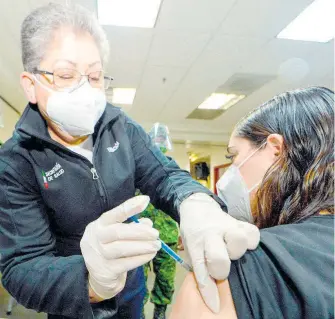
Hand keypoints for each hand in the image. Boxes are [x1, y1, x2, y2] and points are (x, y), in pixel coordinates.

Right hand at [80, 196, 160, 299]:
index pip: (114, 214)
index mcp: (99, 225)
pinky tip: (151, 254)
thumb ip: (132, 226)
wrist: (97, 276)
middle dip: (140, 232)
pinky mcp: (105, 271)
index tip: (145, 200)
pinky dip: (141, 258)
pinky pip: (126, 263)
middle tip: (156, 234)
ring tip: (157, 245)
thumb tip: (148, 223)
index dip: (130, 206)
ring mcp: (98, 255)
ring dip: (143, 246)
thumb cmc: (110, 248)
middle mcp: (95, 238)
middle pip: (118, 232)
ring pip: (122, 248)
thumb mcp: (117, 234)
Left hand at [180, 193, 259, 312]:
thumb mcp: (192, 250)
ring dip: (238, 251)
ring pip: (239, 240)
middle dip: (222, 267)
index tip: (215, 305)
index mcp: (195, 244)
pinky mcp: (239, 222)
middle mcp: (211, 235)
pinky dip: (252, 241)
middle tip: (221, 266)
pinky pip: (252, 232)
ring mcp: (226, 226)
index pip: (201, 269)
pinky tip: (246, 245)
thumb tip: (214, 297)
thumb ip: (202, 268)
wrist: (197, 208)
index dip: (208, 290)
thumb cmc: (195, 235)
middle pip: (219, 257)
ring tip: (234, 252)